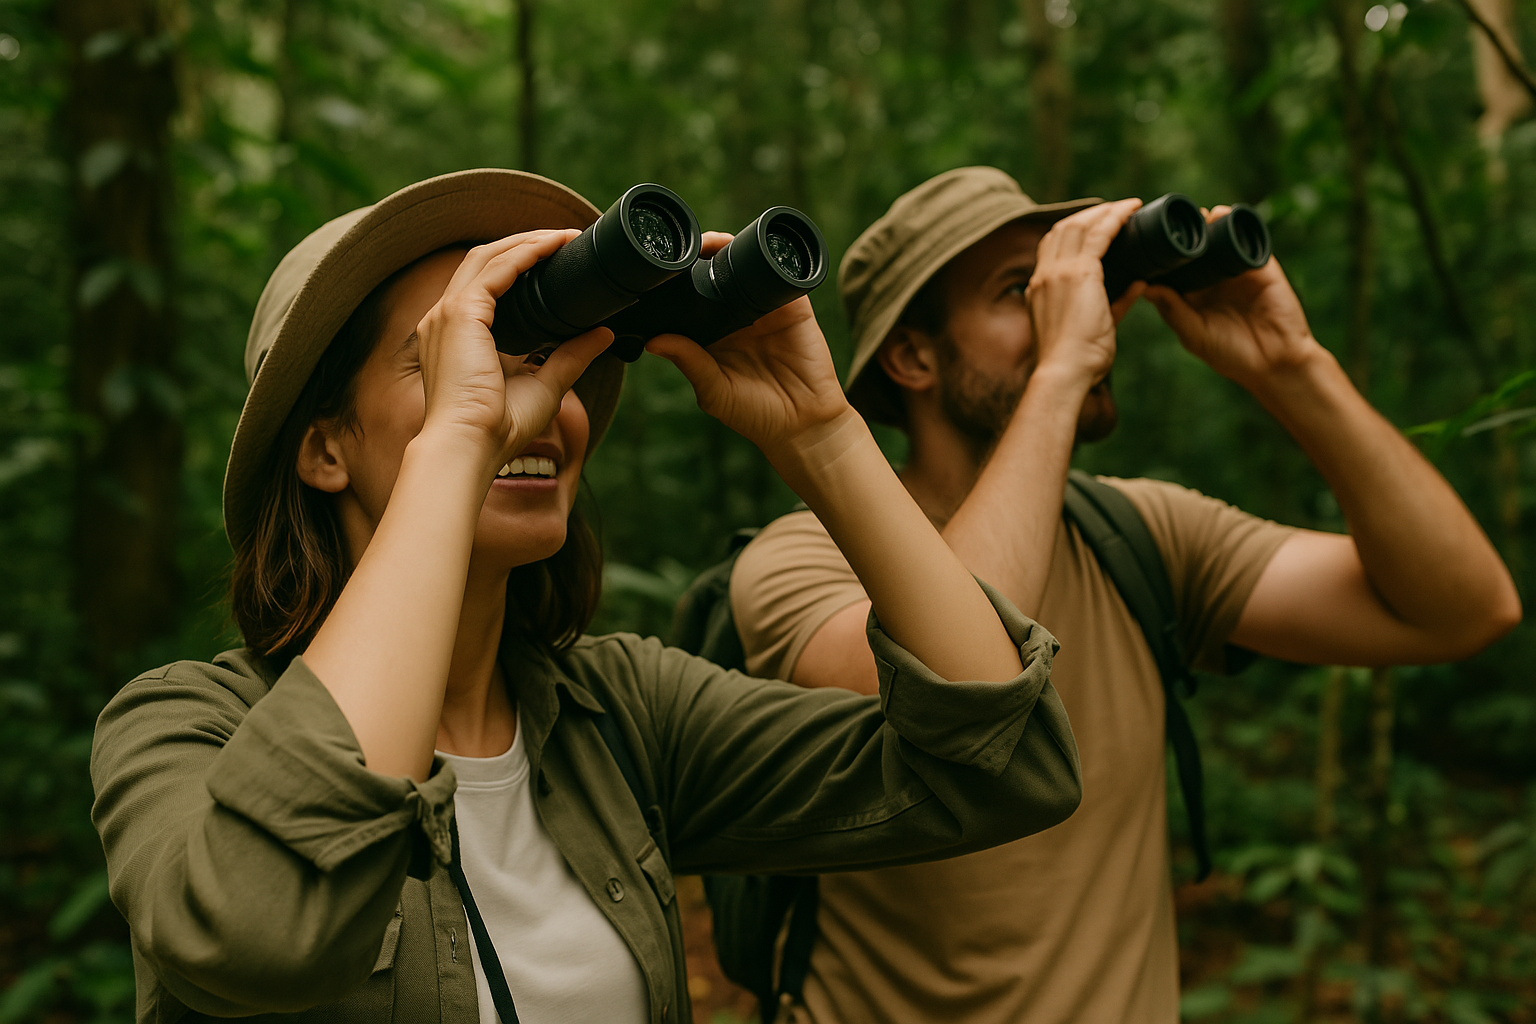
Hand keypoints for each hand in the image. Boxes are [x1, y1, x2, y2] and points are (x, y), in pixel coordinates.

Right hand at [413, 230, 611, 474]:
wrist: (470, 446)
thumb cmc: (498, 429)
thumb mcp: (545, 386)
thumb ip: (570, 357)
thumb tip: (602, 333)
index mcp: (458, 336)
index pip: (486, 285)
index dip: (520, 265)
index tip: (557, 259)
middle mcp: (445, 319)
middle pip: (484, 261)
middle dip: (524, 244)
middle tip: (565, 239)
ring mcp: (447, 314)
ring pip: (487, 257)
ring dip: (526, 241)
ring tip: (562, 236)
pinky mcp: (459, 314)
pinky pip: (496, 269)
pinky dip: (524, 253)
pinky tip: (551, 248)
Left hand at [646, 232, 851, 460]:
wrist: (804, 425)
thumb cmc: (755, 415)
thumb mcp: (714, 390)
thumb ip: (688, 361)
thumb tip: (651, 341)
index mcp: (712, 335)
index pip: (690, 300)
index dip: (675, 282)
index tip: (658, 268)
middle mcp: (737, 318)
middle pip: (715, 276)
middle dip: (700, 257)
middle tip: (681, 246)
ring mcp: (765, 309)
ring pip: (744, 269)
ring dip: (730, 250)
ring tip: (711, 242)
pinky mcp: (793, 306)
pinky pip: (780, 275)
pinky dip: (768, 260)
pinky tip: (752, 250)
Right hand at [1026, 198, 1145, 390]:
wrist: (1064, 372)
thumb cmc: (1078, 361)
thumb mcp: (1096, 326)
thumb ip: (1116, 302)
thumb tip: (1138, 284)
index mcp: (1040, 289)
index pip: (1051, 247)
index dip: (1072, 231)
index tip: (1094, 226)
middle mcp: (1045, 276)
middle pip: (1063, 230)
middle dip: (1088, 215)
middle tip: (1115, 211)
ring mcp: (1059, 272)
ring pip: (1079, 226)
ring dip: (1104, 212)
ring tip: (1125, 207)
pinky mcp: (1079, 274)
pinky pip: (1099, 235)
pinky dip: (1115, 219)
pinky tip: (1130, 210)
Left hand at [1144, 206, 1324, 390]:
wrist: (1275, 362)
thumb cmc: (1230, 354)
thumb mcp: (1195, 334)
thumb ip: (1172, 310)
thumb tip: (1146, 287)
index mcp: (1191, 295)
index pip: (1172, 268)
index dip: (1159, 254)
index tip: (1142, 238)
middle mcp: (1211, 279)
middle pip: (1194, 249)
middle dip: (1183, 233)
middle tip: (1168, 219)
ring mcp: (1236, 270)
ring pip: (1219, 239)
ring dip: (1208, 224)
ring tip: (1195, 214)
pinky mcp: (1260, 266)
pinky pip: (1246, 240)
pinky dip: (1235, 226)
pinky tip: (1222, 216)